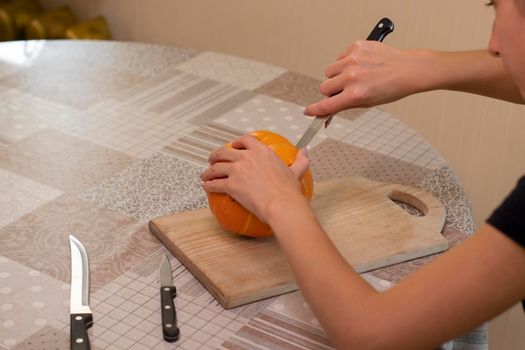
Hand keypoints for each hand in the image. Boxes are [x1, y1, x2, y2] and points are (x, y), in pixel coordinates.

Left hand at [201, 135, 309, 222]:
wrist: (282, 205)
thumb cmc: (289, 191)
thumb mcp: (296, 171)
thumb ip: (300, 160)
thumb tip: (304, 151)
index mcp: (262, 151)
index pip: (244, 141)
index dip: (236, 143)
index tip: (233, 147)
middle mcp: (246, 157)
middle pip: (224, 152)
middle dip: (215, 155)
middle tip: (213, 160)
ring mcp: (236, 170)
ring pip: (215, 167)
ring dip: (208, 171)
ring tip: (205, 175)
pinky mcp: (230, 185)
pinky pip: (214, 183)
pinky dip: (208, 185)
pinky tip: (206, 187)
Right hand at [304, 41, 425, 115]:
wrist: (407, 69)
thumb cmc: (391, 88)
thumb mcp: (367, 103)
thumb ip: (344, 106)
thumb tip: (326, 112)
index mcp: (355, 94)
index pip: (326, 105)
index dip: (315, 110)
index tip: (308, 111)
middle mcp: (352, 77)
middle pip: (324, 87)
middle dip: (331, 91)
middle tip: (344, 90)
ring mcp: (353, 60)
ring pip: (329, 71)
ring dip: (337, 75)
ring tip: (354, 75)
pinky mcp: (355, 47)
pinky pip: (339, 58)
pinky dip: (345, 63)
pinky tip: (360, 65)